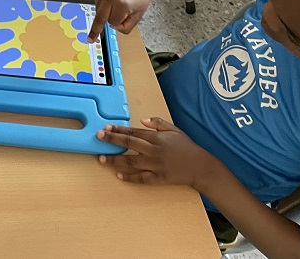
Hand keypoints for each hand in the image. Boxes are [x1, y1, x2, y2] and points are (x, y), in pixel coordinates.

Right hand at [89, 0, 158, 40]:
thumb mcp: (137, 17)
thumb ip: (125, 26)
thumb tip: (111, 25)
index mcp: (121, 4)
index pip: (113, 22)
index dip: (120, 22)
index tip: (124, 20)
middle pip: (100, 18)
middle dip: (95, 30)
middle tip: (90, 39)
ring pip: (99, 11)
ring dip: (106, 12)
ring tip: (117, 3)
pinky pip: (97, 3)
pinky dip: (103, 5)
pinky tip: (111, 0)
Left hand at [98, 118, 217, 187]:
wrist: (200, 166)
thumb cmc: (187, 147)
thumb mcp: (174, 129)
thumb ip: (157, 123)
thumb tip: (142, 120)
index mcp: (157, 138)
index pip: (133, 132)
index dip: (118, 130)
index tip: (106, 128)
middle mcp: (154, 151)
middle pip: (129, 144)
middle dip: (112, 140)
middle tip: (99, 137)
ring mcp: (156, 165)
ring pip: (131, 162)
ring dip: (115, 160)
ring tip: (102, 158)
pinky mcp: (159, 178)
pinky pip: (142, 178)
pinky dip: (130, 178)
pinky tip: (119, 175)